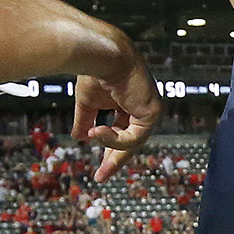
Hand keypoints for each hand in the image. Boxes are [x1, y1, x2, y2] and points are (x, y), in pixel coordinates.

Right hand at [75, 38, 161, 180]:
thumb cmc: (94, 72)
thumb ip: (85, 121)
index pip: (121, 131)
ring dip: (112, 150)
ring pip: (133, 142)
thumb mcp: (88, 104)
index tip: (99, 167)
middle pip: (130, 141)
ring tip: (93, 139)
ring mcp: (149, 109)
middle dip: (115, 160)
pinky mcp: (153, 112)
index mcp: (127, 102)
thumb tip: (80, 139)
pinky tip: (98, 132)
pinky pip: (134, 137)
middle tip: (101, 177)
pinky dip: (115, 139)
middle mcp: (141, 106)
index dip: (108, 147)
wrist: (101, 55)